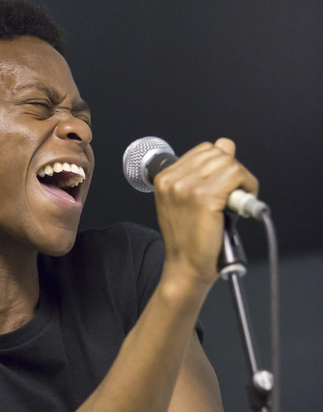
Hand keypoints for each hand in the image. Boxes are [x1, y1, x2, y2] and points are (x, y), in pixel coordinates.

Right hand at [154, 138, 258, 286]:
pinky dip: (247, 186)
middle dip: (232, 170)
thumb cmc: (187, 239)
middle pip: (217, 153)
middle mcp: (173, 181)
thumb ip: (202, 172)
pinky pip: (236, 175)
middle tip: (235, 193)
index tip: (225, 183)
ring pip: (228, 162)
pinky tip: (242, 202)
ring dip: (241, 179)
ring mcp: (188, 188)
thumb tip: (225, 145)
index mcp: (164, 179)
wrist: (185, 267)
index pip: (203, 150)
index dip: (220, 164)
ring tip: (238, 199)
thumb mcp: (187, 200)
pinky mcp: (206, 198)